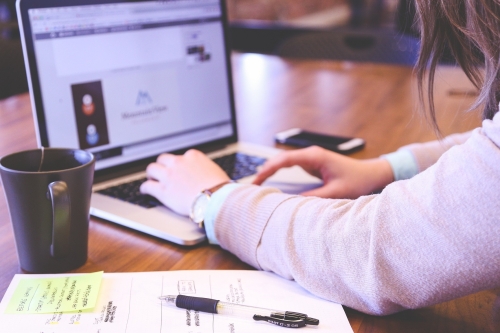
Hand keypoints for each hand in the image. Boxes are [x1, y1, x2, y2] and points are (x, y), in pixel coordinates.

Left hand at [140, 149, 229, 215]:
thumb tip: (205, 174)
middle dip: (162, 165)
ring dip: (151, 174)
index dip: (178, 164)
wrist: (216, 199)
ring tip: (151, 179)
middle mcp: (179, 163)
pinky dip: (145, 188)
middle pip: (163, 159)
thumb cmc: (220, 188)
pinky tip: (145, 191)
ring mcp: (169, 176)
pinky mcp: (163, 190)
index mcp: (193, 156)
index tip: (178, 169)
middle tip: (161, 171)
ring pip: (152, 169)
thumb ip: (204, 168)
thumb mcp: (214, 170)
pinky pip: (148, 186)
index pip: (181, 156)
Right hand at [253, 146, 393, 198]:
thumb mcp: (336, 192)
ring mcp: (311, 158)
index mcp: (314, 157)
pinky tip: (271, 181)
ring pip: (284, 162)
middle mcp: (311, 155)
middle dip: (265, 170)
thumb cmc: (358, 181)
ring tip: (257, 185)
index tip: (256, 180)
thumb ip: (314, 197)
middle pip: (280, 159)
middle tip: (251, 185)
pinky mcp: (313, 164)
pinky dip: (279, 173)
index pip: (284, 160)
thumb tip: (292, 203)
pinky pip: (291, 166)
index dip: (268, 169)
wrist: (372, 174)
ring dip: (271, 171)